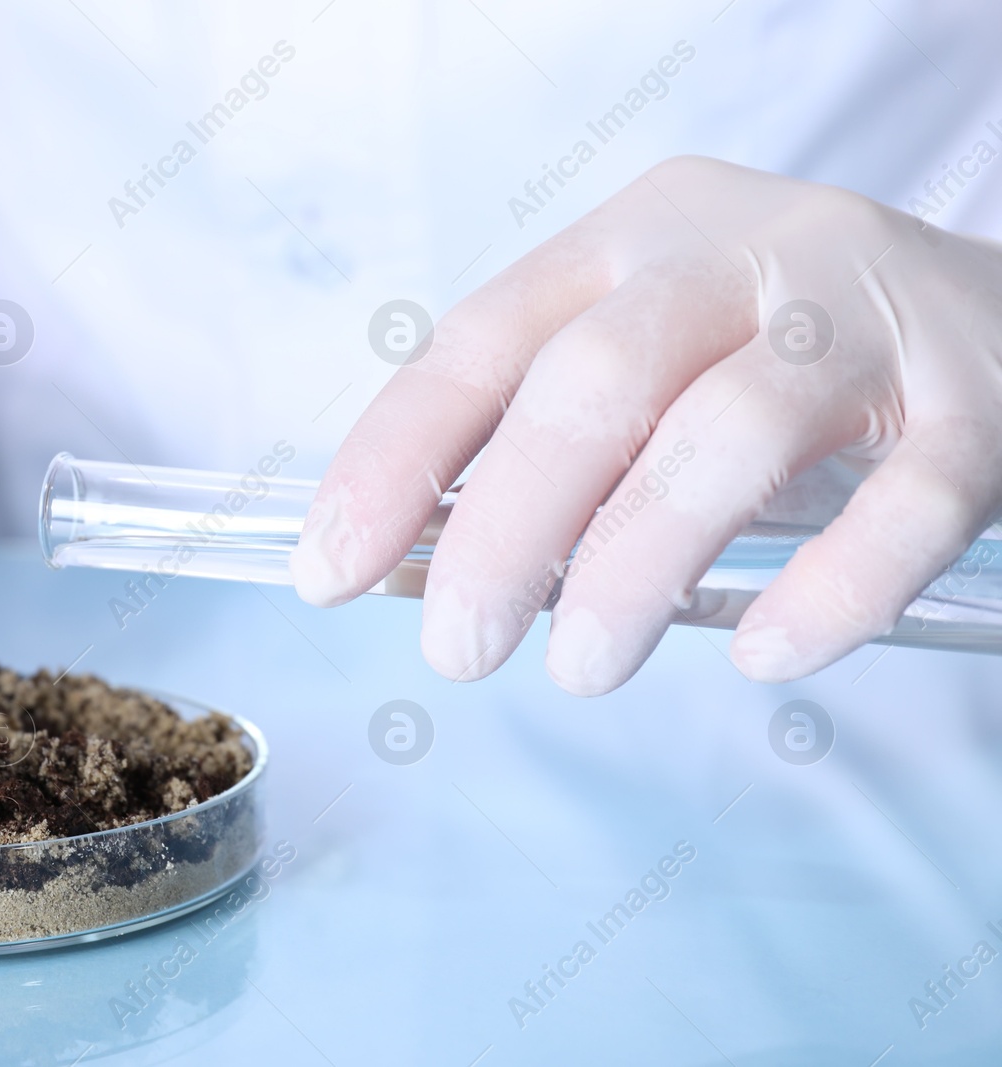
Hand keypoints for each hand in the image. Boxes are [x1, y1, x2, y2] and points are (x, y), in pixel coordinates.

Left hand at [292, 156, 1001, 693]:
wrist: (994, 312)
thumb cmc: (776, 354)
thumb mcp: (650, 349)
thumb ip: (552, 431)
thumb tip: (428, 563)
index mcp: (630, 243)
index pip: (481, 342)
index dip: (393, 458)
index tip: (330, 571)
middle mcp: (738, 258)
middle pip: (594, 382)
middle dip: (504, 528)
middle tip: (461, 648)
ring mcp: (863, 324)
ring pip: (728, 434)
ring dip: (633, 566)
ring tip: (585, 668)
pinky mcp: (976, 406)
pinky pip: (905, 504)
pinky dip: (828, 588)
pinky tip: (764, 654)